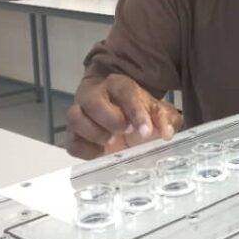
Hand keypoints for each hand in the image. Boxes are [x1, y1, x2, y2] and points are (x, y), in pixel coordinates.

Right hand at [66, 73, 183, 159]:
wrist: (118, 115)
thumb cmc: (138, 112)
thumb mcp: (157, 112)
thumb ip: (166, 119)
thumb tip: (167, 132)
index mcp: (118, 86)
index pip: (125, 92)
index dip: (135, 112)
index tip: (146, 131)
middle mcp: (95, 95)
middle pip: (92, 100)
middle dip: (110, 119)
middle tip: (125, 132)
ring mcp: (81, 114)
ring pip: (75, 117)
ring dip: (93, 132)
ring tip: (110, 141)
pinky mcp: (74, 135)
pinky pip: (71, 142)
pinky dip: (85, 150)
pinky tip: (101, 153)